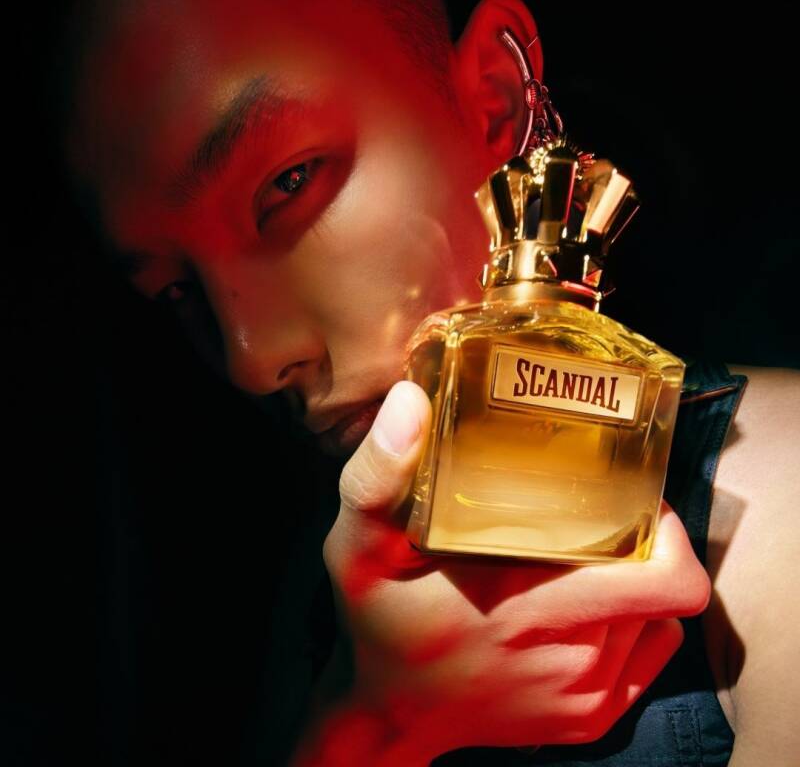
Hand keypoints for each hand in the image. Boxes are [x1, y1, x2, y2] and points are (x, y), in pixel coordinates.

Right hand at [296, 380, 710, 763]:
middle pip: (666, 588)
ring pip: (659, 618)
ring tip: (589, 552)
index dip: (662, 525)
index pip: (663, 576)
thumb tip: (410, 400)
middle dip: (649, 540)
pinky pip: (650, 653)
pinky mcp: (593, 719)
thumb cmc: (380, 624)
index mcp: (531, 610)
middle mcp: (576, 660)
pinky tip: (588, 601)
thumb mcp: (358, 547)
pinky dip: (634, 620)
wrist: (392, 716)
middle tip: (606, 510)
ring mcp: (589, 697)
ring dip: (635, 578)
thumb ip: (378, 475)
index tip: (626, 492)